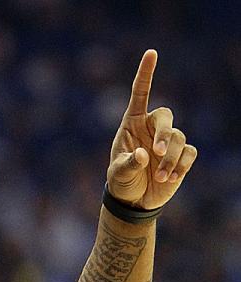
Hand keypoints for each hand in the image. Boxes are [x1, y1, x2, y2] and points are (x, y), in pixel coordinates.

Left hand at [107, 49, 196, 209]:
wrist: (133, 201)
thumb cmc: (121, 182)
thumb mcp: (118, 174)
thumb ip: (128, 164)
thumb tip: (142, 154)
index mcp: (132, 124)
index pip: (140, 94)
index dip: (146, 74)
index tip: (151, 53)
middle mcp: (152, 128)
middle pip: (166, 116)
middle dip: (164, 133)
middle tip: (158, 152)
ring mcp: (168, 141)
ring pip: (179, 138)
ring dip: (170, 158)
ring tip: (160, 176)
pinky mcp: (181, 157)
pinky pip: (189, 153)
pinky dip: (181, 165)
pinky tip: (170, 178)